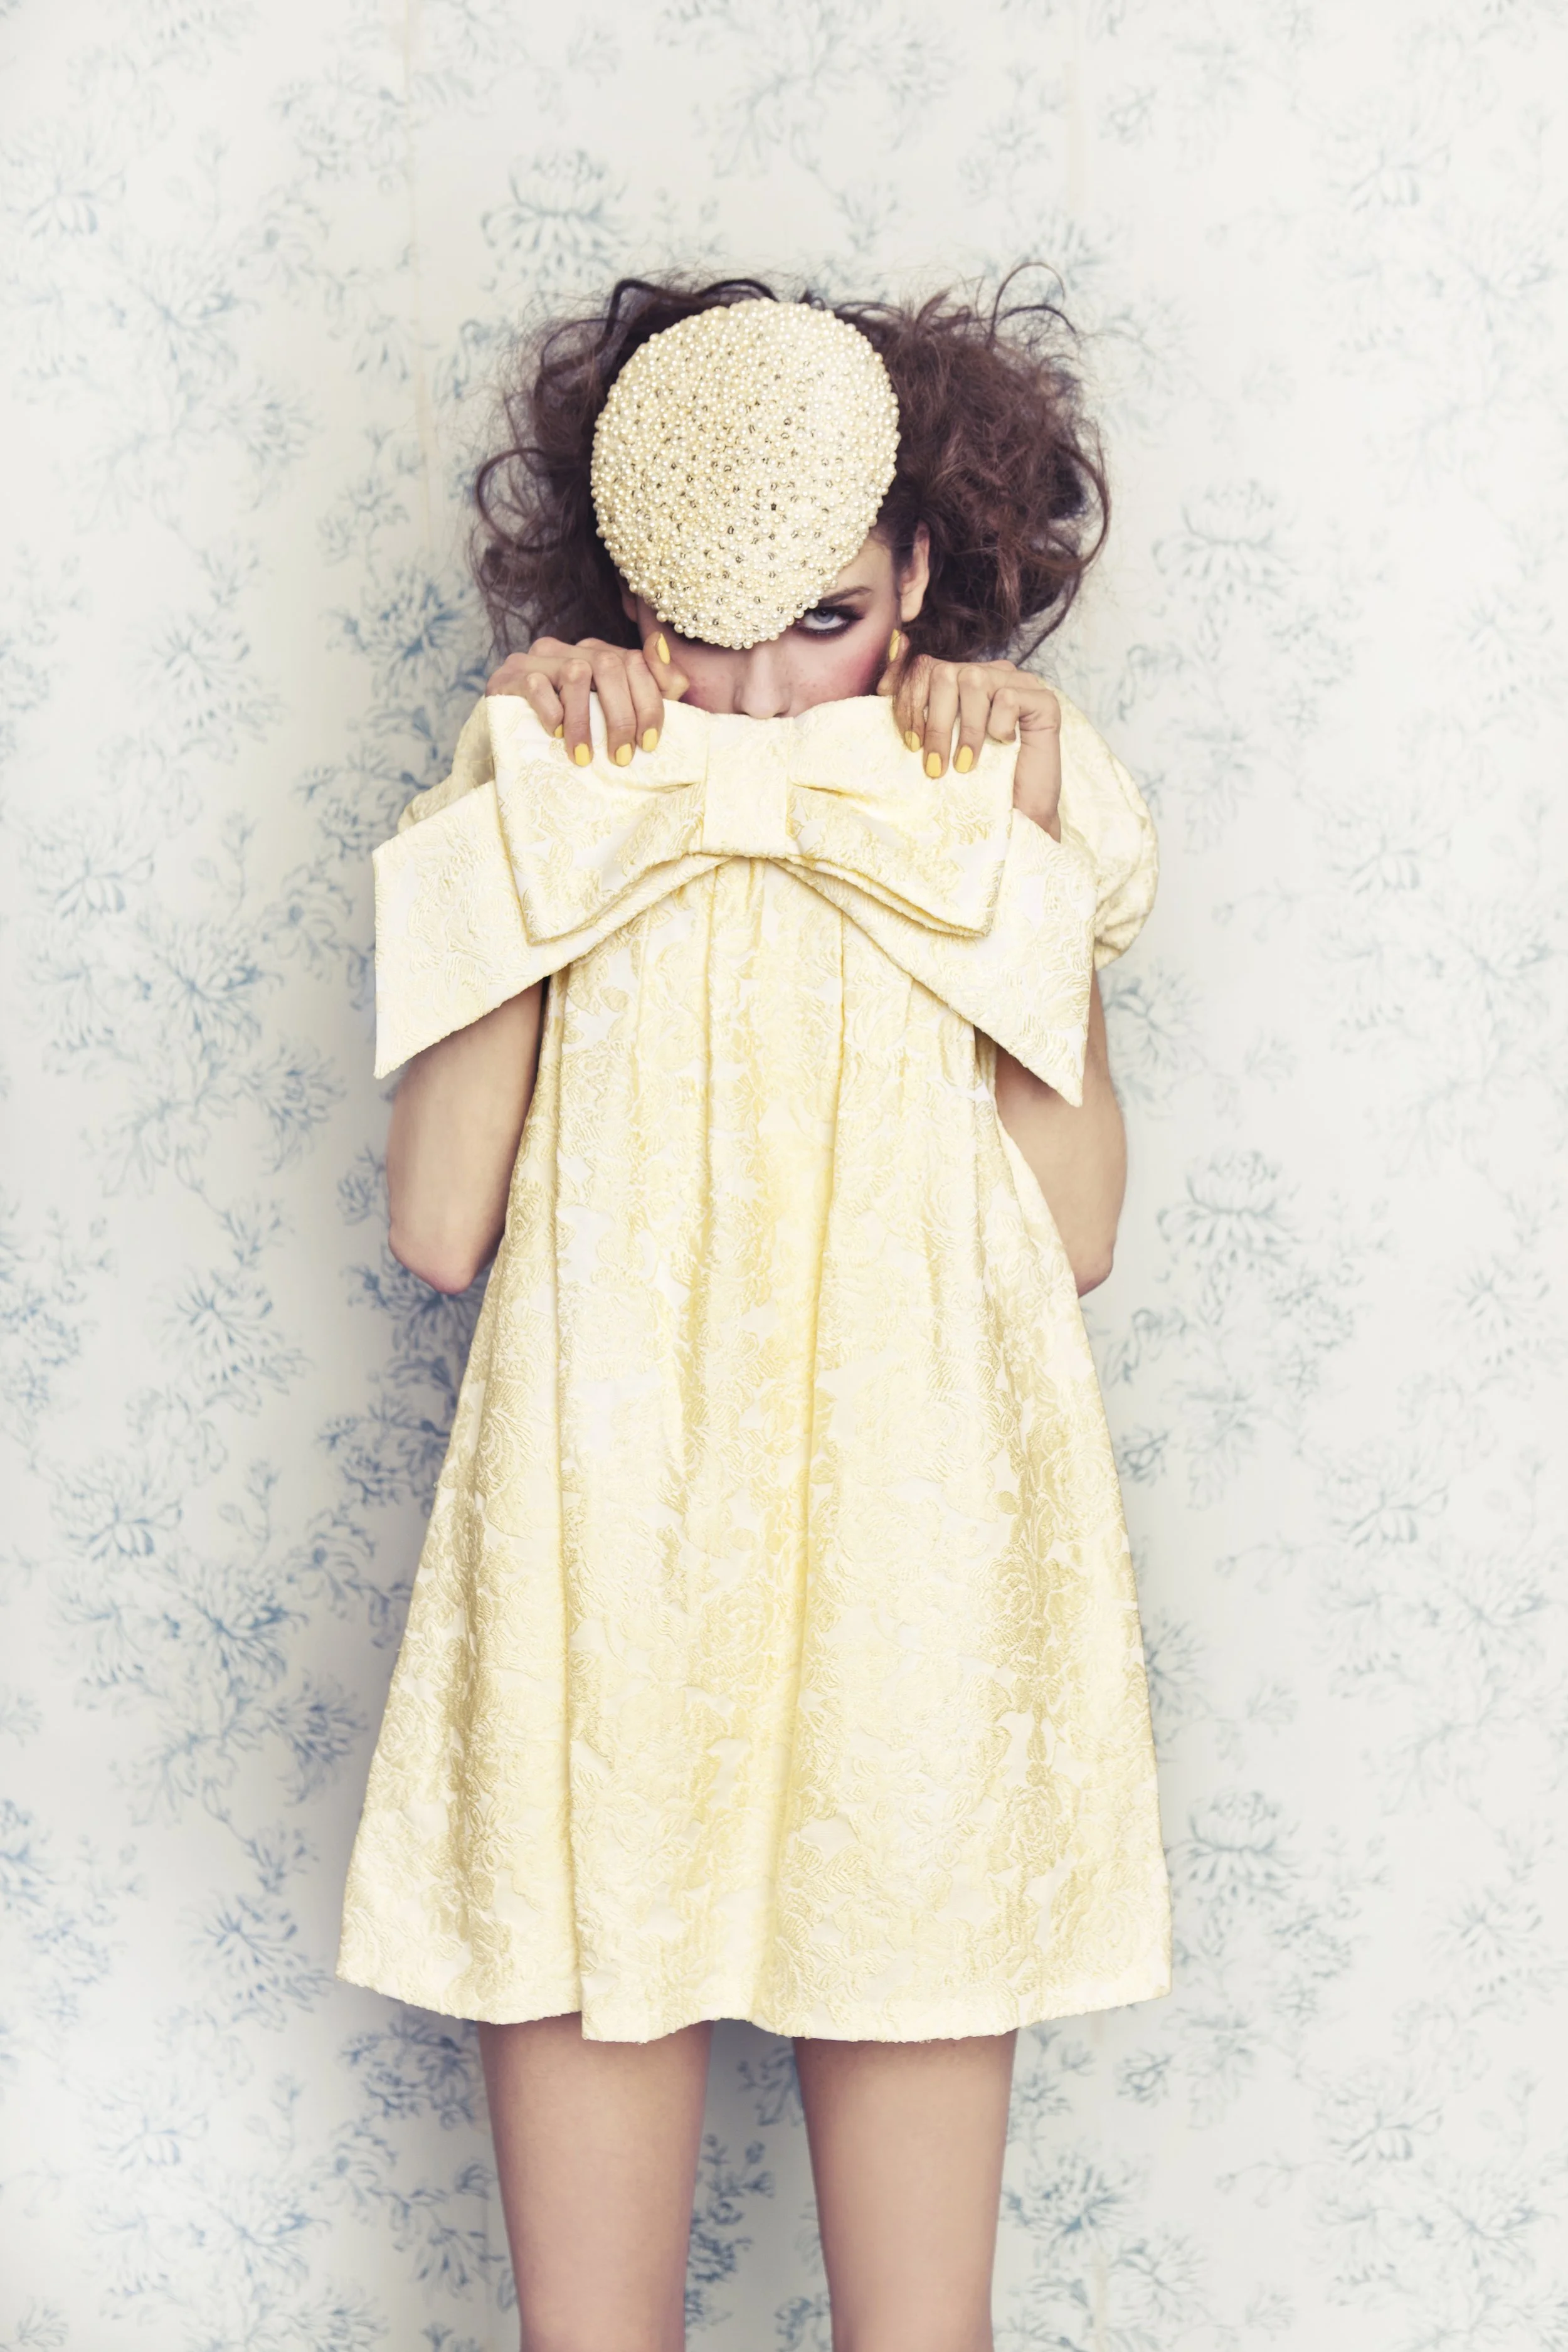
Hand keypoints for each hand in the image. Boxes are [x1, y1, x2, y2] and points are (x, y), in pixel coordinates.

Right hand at [486, 632, 688, 766]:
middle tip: (621, 757)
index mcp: (600, 654)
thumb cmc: (575, 735)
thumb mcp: (622, 714)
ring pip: (576, 673)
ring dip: (585, 722)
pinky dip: (551, 712)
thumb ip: (656, 683)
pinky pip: (536, 685)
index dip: (648, 704)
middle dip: (621, 717)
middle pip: (609, 666)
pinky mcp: (510, 676)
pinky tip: (555, 736)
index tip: (648, 744)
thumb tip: (661, 643)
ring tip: (585, 758)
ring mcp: (538, 659)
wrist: (514, 749)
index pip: (636, 663)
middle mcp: (571, 649)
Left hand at [877, 649, 1061, 838]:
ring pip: (974, 680)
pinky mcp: (1043, 700)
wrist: (1016, 817)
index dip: (909, 699)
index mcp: (961, 681)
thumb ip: (914, 714)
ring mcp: (1018, 684)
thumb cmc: (975, 787)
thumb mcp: (933, 749)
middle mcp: (989, 675)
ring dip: (965, 730)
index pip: (924, 667)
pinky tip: (1004, 745)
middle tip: (934, 766)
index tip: (908, 742)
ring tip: (965, 765)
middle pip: (944, 672)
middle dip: (933, 723)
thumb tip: (882, 684)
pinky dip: (999, 726)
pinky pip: (1007, 696)